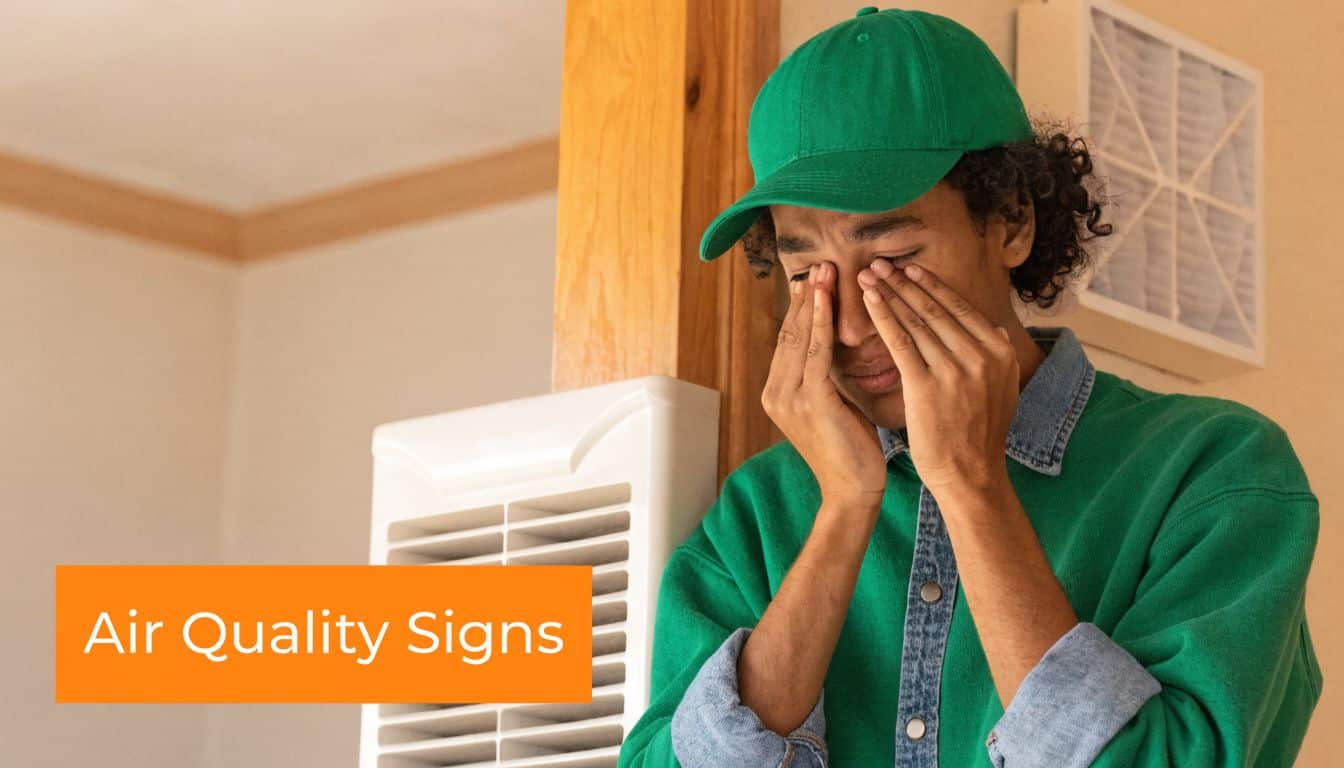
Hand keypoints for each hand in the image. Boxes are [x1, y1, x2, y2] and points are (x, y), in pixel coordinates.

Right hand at [762, 262, 886, 509]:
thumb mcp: (834, 405)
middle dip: (804, 297)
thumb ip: (825, 377)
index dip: (801, 308)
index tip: (814, 279)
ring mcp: (789, 397)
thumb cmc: (851, 450)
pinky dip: (821, 322)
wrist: (853, 490)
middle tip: (817, 263)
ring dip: (813, 300)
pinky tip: (828, 299)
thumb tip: (833, 346)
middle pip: (790, 333)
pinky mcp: (811, 401)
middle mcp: (776, 393)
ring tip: (822, 270)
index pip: (790, 341)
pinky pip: (816, 352)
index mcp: (778, 393)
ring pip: (801, 337)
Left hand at [858, 260, 1019, 495]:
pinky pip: (900, 342)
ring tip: (866, 276)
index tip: (908, 270)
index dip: (931, 287)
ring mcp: (955, 370)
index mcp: (999, 352)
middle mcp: (981, 355)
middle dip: (903, 283)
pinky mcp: (927, 386)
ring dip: (888, 293)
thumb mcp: (1001, 391)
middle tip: (878, 263)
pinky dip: (883, 316)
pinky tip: (867, 300)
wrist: (970, 475)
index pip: (960, 309)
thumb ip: (996, 359)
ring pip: (916, 321)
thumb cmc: (978, 436)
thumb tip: (995, 332)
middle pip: (935, 309)